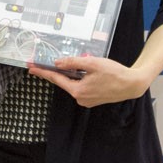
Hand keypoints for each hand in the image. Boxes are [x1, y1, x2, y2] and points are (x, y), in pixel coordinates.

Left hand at [27, 55, 149, 107]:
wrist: (131, 84)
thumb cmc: (114, 73)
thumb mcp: (92, 64)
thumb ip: (73, 63)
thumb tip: (57, 63)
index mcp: (78, 90)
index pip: (56, 79)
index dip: (42, 72)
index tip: (31, 68)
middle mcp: (80, 98)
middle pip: (64, 82)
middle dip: (57, 72)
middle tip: (41, 64)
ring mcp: (86, 100)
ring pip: (74, 84)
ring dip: (73, 74)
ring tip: (82, 65)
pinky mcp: (93, 99)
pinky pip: (81, 87)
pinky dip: (80, 79)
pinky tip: (87, 72)